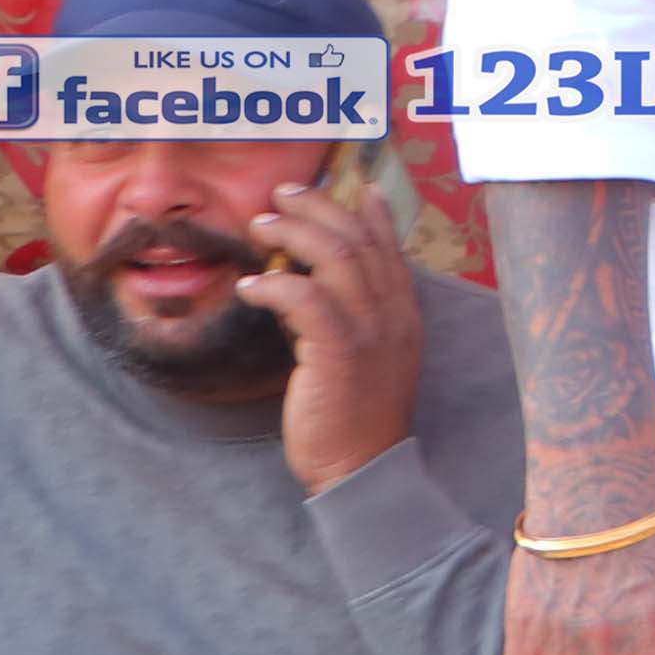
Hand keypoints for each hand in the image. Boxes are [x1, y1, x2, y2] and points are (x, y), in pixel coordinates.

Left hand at [245, 170, 426, 494]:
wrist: (362, 467)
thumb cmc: (355, 416)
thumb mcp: (365, 357)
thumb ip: (349, 317)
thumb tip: (308, 283)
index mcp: (404, 313)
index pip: (389, 246)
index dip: (366, 212)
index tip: (344, 187)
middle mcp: (393, 314)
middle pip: (359, 240)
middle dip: (319, 208)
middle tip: (282, 196)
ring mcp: (370, 332)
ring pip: (337, 257)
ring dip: (294, 234)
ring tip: (261, 226)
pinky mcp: (339, 352)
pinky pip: (306, 299)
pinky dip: (275, 285)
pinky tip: (250, 286)